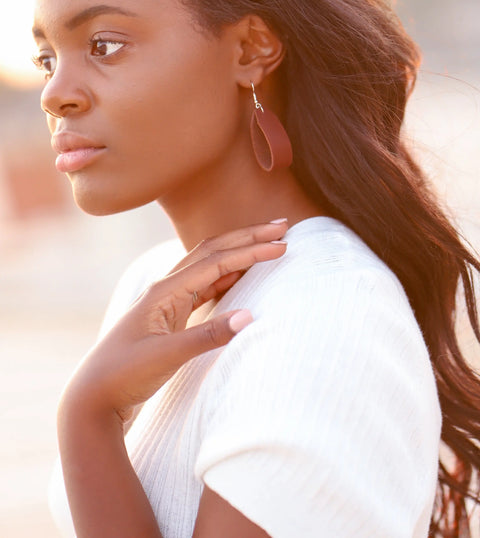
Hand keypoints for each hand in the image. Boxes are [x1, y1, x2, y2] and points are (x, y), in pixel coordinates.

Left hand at [59, 219, 287, 424]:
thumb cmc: (123, 374)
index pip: (215, 262)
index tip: (281, 245)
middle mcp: (166, 289)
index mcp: (164, 291)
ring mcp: (168, 301)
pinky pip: (205, 287)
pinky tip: (241, 276)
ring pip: (209, 267)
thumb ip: (207, 336)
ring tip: (268, 245)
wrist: (93, 397)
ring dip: (239, 254)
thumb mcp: (166, 356)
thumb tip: (250, 316)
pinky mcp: (171, 317)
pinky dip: (227, 276)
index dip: (250, 252)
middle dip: (247, 238)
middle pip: (213, 252)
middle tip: (282, 227)